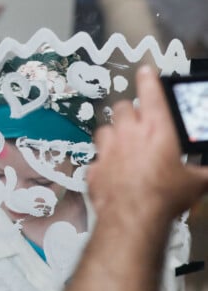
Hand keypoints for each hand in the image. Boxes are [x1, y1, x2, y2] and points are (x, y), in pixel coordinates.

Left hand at [88, 66, 207, 223]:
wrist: (132, 217)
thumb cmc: (164, 196)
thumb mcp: (196, 181)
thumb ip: (203, 169)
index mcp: (157, 129)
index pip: (150, 92)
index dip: (148, 79)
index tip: (145, 72)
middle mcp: (128, 134)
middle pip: (122, 107)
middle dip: (129, 111)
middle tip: (136, 121)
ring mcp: (107, 150)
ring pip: (104, 129)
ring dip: (112, 133)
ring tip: (121, 143)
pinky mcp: (94, 168)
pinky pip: (96, 158)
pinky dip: (103, 162)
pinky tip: (111, 170)